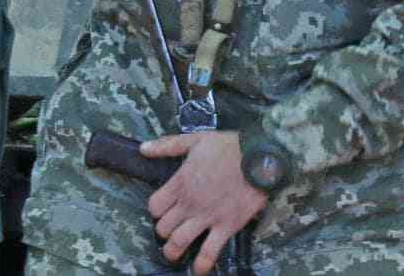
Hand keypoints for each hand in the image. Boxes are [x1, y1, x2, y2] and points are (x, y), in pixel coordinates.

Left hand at [140, 131, 266, 274]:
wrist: (260, 159)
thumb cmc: (229, 147)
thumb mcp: (195, 140)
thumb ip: (167, 145)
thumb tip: (143, 149)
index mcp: (180, 182)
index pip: (155, 205)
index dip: (155, 209)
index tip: (161, 209)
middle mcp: (190, 203)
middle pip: (164, 226)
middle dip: (163, 230)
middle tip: (168, 231)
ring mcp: (207, 217)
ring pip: (180, 241)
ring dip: (173, 251)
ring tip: (172, 254)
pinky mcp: (226, 227)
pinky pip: (210, 251)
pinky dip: (202, 264)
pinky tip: (198, 270)